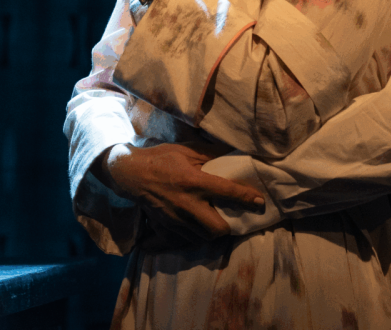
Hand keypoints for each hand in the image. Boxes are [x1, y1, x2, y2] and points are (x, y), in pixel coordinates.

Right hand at [95, 142, 263, 240]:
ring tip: (214, 222)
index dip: (246, 198)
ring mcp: (176, 219)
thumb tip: (233, 153)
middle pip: (217, 229)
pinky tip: (196, 227)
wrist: (131, 174)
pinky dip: (194, 236)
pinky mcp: (166, 227)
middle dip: (228, 227)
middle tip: (230, 218)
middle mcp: (187, 204)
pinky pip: (186, 240)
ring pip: (203, 238)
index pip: (227, 192)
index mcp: (194, 181)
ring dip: (212, 233)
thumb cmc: (162, 158)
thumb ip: (211, 153)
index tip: (259, 201)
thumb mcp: (187, 150)